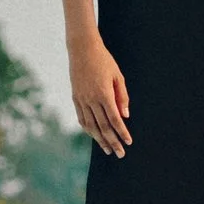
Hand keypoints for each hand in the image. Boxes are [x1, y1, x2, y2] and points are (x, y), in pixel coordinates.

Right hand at [70, 38, 131, 158]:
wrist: (82, 49)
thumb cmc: (104, 61)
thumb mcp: (118, 76)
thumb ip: (122, 96)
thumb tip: (125, 115)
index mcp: (104, 94)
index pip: (115, 120)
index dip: (122, 133)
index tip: (128, 142)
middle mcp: (91, 99)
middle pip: (103, 127)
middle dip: (113, 142)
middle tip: (120, 154)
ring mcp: (81, 100)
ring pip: (91, 126)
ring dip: (100, 140)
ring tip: (108, 149)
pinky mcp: (75, 98)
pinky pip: (82, 119)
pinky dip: (89, 130)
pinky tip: (95, 136)